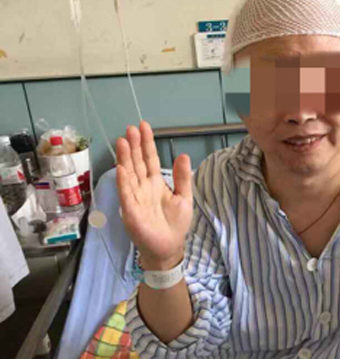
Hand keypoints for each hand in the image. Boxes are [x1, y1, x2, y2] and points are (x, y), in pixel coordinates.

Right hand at [116, 121, 193, 269]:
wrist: (169, 247)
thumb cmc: (175, 223)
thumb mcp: (184, 197)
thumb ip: (182, 177)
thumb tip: (183, 154)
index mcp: (156, 182)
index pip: (150, 158)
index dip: (147, 143)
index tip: (143, 126)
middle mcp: (143, 187)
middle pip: (137, 162)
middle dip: (134, 146)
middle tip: (130, 128)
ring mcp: (135, 198)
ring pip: (129, 174)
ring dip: (125, 158)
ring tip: (123, 141)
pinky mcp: (131, 211)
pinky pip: (127, 194)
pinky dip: (124, 182)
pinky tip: (121, 168)